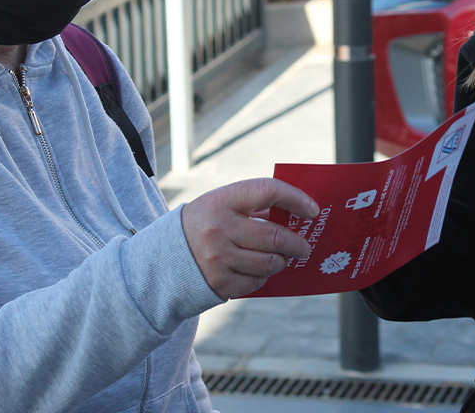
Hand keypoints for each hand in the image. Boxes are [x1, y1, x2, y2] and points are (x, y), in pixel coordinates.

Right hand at [181, 178, 319, 299]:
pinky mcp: (219, 283)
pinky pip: (257, 282)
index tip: (312, 210)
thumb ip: (252, 208)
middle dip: (297, 243)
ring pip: (271, 263)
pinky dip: (263, 277)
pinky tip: (258, 271)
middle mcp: (219, 229)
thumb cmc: (203, 226)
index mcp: (221, 201)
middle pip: (276, 236)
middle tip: (304, 246)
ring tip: (281, 258)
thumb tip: (296, 217)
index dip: (295, 198)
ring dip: (281, 261)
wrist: (162, 258)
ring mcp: (218, 258)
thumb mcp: (219, 206)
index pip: (268, 190)